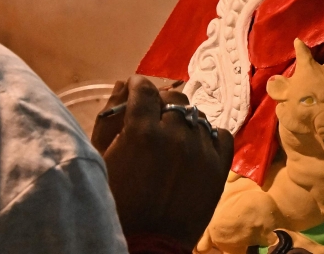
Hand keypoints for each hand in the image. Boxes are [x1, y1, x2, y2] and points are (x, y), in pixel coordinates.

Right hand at [96, 77, 234, 250]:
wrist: (149, 245)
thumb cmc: (116, 204)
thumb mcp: (102, 160)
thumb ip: (110, 120)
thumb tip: (122, 86)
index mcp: (142, 132)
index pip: (144, 89)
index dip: (137, 86)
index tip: (135, 90)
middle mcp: (175, 135)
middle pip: (174, 99)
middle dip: (161, 102)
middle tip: (153, 115)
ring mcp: (202, 150)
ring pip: (197, 116)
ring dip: (183, 120)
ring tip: (174, 135)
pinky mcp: (220, 167)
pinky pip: (221, 134)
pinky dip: (209, 136)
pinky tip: (196, 145)